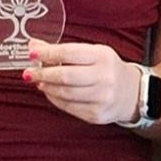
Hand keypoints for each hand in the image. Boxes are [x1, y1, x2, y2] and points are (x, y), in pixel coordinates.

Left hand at [24, 42, 139, 123]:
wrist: (132, 93)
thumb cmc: (107, 69)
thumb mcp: (91, 53)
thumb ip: (64, 50)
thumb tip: (34, 46)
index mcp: (103, 56)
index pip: (69, 53)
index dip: (47, 54)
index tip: (31, 53)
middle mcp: (104, 77)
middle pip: (65, 76)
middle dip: (42, 74)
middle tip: (29, 72)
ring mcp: (101, 98)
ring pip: (64, 94)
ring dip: (46, 87)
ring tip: (39, 81)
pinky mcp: (96, 115)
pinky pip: (68, 107)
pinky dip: (54, 99)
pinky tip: (50, 92)